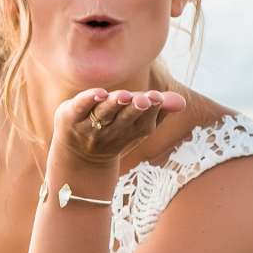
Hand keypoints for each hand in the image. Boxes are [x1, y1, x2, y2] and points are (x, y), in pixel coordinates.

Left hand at [51, 88, 186, 168]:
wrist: (78, 159)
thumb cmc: (114, 132)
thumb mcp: (138, 124)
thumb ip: (159, 110)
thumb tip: (182, 102)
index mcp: (130, 132)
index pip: (143, 123)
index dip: (150, 111)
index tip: (157, 98)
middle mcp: (111, 131)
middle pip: (124, 120)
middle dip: (134, 110)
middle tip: (145, 99)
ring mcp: (89, 126)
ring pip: (103, 114)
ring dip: (113, 105)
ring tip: (124, 95)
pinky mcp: (69, 117)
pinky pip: (79, 108)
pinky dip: (87, 101)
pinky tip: (98, 93)